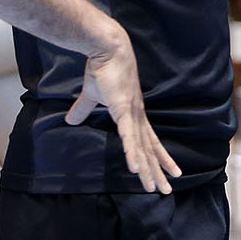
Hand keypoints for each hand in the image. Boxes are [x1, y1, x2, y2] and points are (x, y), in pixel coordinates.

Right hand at [65, 39, 181, 194]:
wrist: (107, 49)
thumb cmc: (102, 69)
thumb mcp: (91, 95)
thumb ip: (82, 109)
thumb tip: (70, 120)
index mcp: (133, 115)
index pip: (149, 142)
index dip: (159, 158)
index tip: (170, 173)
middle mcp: (138, 117)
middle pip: (150, 151)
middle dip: (158, 171)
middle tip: (167, 190)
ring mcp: (132, 114)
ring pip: (142, 149)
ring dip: (147, 169)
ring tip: (155, 187)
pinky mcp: (124, 110)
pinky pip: (128, 136)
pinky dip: (133, 152)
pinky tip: (136, 168)